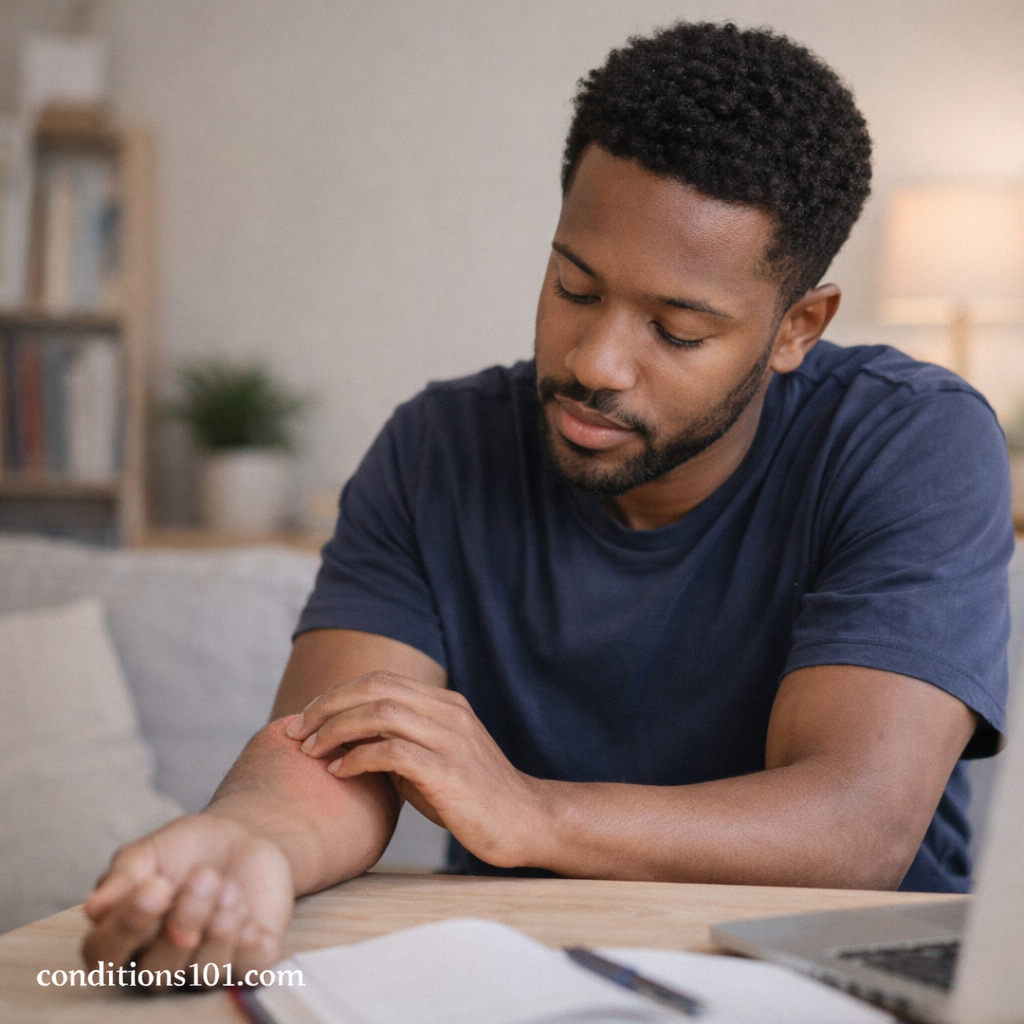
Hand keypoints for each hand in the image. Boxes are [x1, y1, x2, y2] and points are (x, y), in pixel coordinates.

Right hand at [82, 813, 292, 987]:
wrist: (242, 835)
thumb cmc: (186, 848)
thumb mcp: (149, 851)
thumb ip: (123, 877)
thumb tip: (95, 908)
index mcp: (126, 937)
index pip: (105, 956)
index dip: (126, 928)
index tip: (155, 886)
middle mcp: (161, 962)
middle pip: (156, 975)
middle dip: (183, 923)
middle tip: (204, 876)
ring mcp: (205, 968)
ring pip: (203, 974)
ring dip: (218, 927)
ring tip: (227, 885)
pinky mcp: (248, 963)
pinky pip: (247, 971)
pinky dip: (247, 941)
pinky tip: (245, 911)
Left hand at [286, 671, 549, 867]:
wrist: (523, 822)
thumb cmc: (470, 797)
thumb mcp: (431, 759)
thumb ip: (395, 744)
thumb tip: (342, 741)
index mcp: (444, 703)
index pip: (380, 679)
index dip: (337, 694)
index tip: (305, 719)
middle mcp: (448, 712)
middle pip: (375, 687)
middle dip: (327, 706)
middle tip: (297, 732)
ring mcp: (451, 739)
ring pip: (381, 713)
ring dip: (337, 729)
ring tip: (312, 751)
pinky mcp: (449, 771)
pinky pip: (393, 752)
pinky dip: (358, 758)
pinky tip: (340, 772)